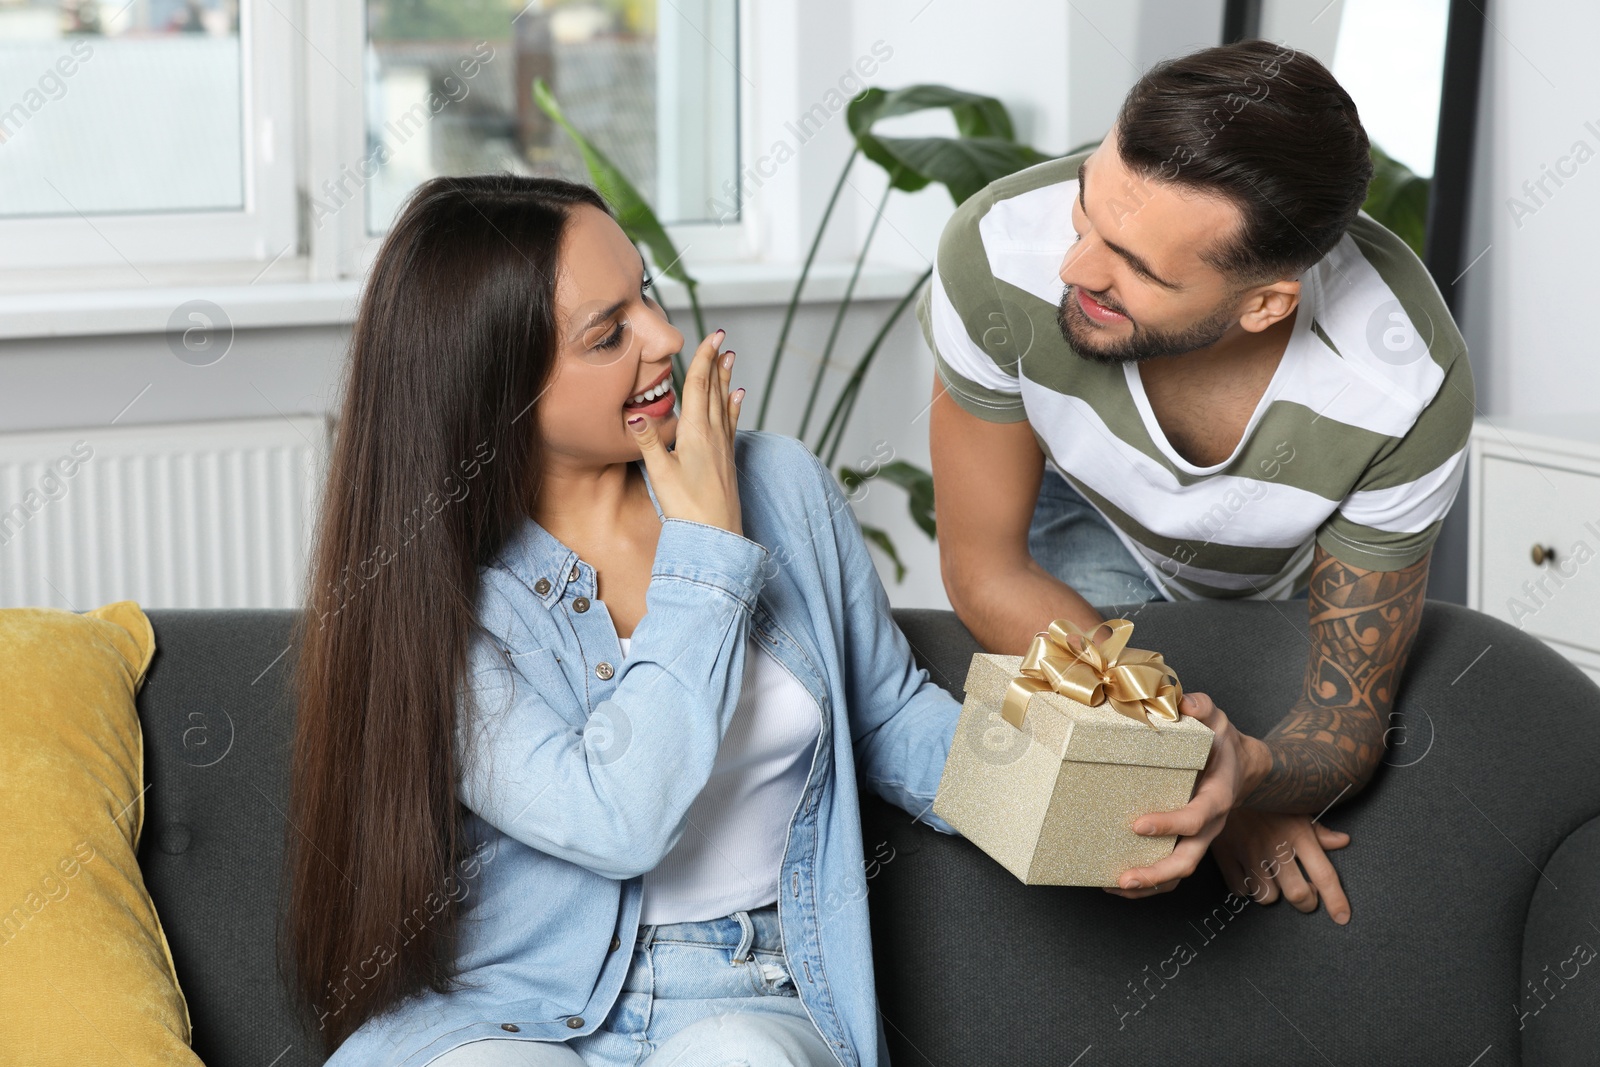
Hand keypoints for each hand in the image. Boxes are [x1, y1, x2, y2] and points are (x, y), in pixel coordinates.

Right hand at [628, 329, 743, 535]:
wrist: (716, 537)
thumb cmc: (688, 509)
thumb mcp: (661, 474)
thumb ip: (649, 442)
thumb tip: (633, 415)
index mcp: (697, 433)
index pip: (700, 387)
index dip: (705, 360)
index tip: (714, 337)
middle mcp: (714, 435)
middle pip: (714, 391)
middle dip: (716, 363)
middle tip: (722, 339)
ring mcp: (723, 447)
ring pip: (724, 405)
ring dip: (725, 380)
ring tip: (730, 360)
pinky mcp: (727, 460)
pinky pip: (731, 423)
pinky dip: (734, 406)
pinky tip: (738, 397)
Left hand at [1103, 692, 1258, 897]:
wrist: (1239, 764)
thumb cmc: (1221, 742)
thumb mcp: (1216, 719)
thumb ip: (1202, 707)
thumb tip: (1184, 701)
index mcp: (1217, 798)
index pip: (1196, 818)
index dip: (1170, 824)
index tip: (1138, 824)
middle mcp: (1209, 825)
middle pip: (1187, 861)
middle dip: (1156, 873)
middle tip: (1124, 878)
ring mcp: (1198, 839)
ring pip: (1177, 873)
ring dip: (1148, 886)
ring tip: (1114, 886)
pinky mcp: (1186, 842)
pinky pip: (1169, 871)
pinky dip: (1147, 884)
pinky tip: (1116, 883)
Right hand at [1210, 807, 1351, 922]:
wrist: (1224, 778)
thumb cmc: (1265, 798)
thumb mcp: (1296, 808)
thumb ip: (1319, 830)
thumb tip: (1343, 841)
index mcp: (1298, 834)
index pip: (1324, 875)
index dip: (1336, 900)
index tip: (1342, 917)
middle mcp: (1276, 846)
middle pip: (1297, 894)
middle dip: (1305, 902)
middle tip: (1305, 896)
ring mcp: (1249, 852)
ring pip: (1268, 895)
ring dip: (1273, 893)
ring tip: (1273, 880)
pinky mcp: (1226, 854)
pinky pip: (1239, 889)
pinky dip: (1246, 888)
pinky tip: (1248, 875)